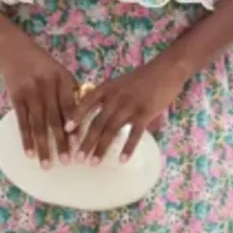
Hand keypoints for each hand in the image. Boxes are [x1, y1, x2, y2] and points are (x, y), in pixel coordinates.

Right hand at [0, 33, 80, 168]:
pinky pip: (22, 121)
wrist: (14, 47)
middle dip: (61, 142)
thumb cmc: (42, 63)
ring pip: (38, 124)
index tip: (81, 146)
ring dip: (42, 146)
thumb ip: (71, 92)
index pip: (71, 107)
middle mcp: (47, 85)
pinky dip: (25, 139)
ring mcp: (30, 91)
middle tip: (67, 162)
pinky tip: (29, 153)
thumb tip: (81, 119)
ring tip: (46, 165)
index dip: (75, 127)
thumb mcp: (60, 72)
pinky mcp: (15, 96)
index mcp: (63, 79)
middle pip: (55, 119)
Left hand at [64, 56, 188, 165]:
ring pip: (112, 130)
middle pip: (97, 122)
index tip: (66, 131)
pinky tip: (122, 160)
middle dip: (86, 141)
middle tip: (77, 158)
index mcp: (107, 88)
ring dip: (101, 147)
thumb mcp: (120, 83)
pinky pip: (134, 133)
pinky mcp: (145, 112)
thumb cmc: (142, 78)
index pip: (86, 103)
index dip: (76, 117)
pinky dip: (128, 148)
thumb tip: (97, 116)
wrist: (166, 69)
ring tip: (93, 163)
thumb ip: (108, 97)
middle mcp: (115, 97)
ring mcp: (130, 105)